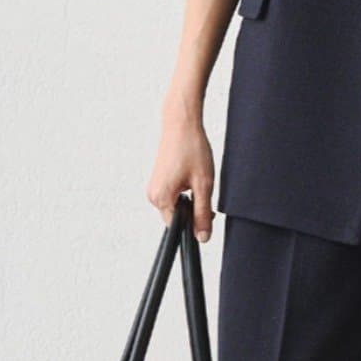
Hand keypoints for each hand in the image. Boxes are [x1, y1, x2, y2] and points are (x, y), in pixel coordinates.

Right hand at [147, 116, 216, 241]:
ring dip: (191, 199)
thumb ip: (202, 213)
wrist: (181, 123)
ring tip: (197, 177)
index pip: (178, 227)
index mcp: (161, 198)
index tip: (207, 212)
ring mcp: (154, 187)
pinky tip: (191, 174)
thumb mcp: (203, 184)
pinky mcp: (158, 180)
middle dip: (194, 209)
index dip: (195, 223)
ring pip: (177, 206)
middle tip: (205, 188)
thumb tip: (203, 237)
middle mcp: (153, 195)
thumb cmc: (191, 148)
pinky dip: (185, 190)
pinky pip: (173, 195)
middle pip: (177, 217)